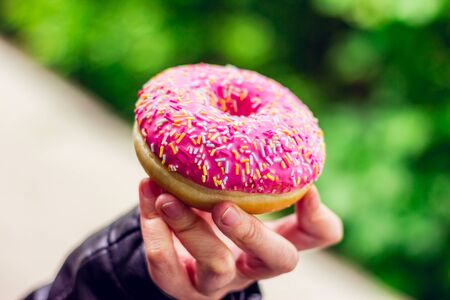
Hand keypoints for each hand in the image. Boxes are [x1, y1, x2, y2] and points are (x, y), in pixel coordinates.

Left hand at [139, 179, 342, 299]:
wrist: (172, 246)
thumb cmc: (210, 210)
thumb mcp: (235, 192)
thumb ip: (243, 172)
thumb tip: (250, 133)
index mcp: (274, 237)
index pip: (317, 236)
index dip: (319, 218)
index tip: (306, 188)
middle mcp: (254, 265)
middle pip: (277, 260)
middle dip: (252, 232)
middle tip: (224, 207)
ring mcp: (218, 282)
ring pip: (216, 265)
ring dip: (189, 228)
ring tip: (166, 196)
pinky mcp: (181, 287)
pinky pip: (166, 269)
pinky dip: (154, 232)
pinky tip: (148, 194)